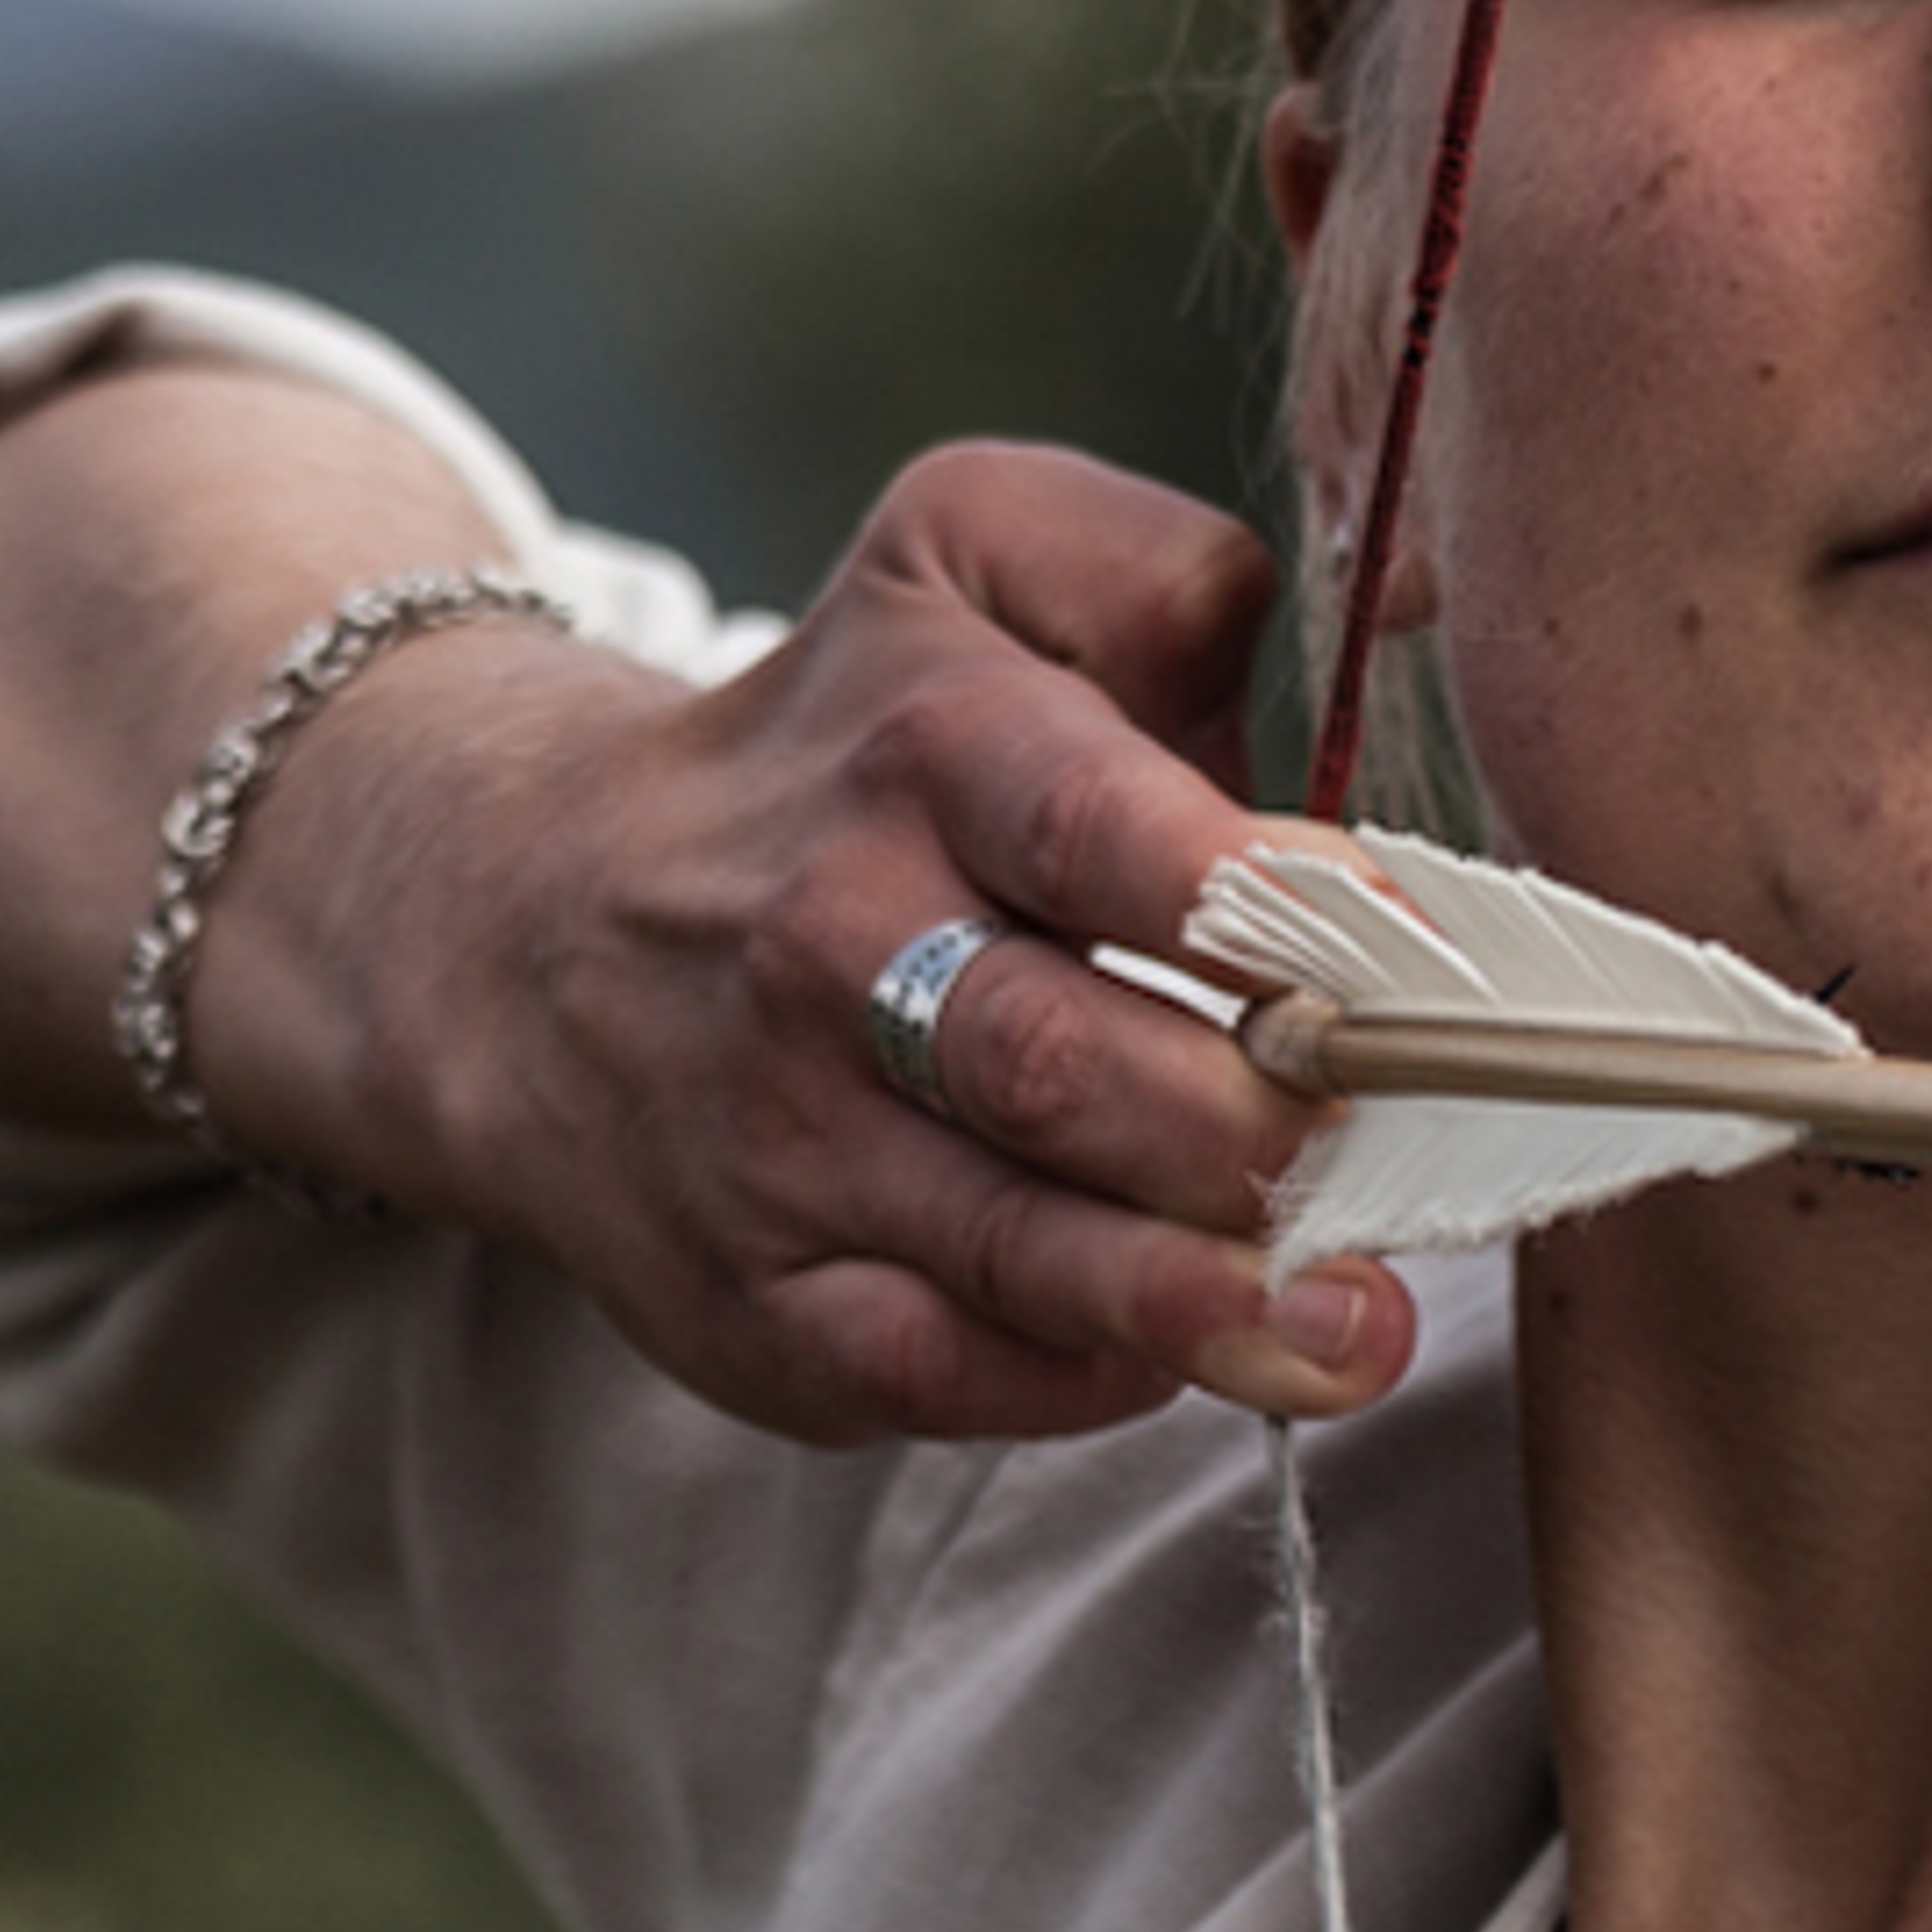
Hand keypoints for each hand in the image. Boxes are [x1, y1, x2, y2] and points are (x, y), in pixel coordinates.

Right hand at [338, 444, 1415, 1446]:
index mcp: (920, 747)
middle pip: (1055, 1060)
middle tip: (1396, 1156)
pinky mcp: (755, 1304)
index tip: (1407, 959)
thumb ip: (1160, 569)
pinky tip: (1189, 1357)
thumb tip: (1366, 632)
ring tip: (1355, 1328)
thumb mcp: (966, 554)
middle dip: (1241, 1127)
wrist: (525, 925)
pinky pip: (932, 1370)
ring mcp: (780, 1142)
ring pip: (1006, 1245)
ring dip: (1199, 1301)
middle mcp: (833, 946)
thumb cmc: (843, 741)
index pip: (1089, 823)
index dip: (1260, 901)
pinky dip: (1073, 1377)